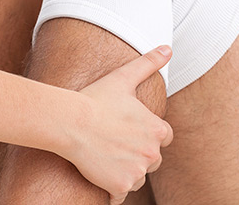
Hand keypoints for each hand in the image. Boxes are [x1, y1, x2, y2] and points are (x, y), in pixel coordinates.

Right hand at [62, 46, 173, 204]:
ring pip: (138, 177)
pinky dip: (112, 188)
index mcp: (157, 129)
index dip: (147, 135)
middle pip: (152, 160)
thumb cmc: (95, 99)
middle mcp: (152, 153)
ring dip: (126, 171)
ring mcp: (137, 172)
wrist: (70, 122)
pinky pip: (122, 194)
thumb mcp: (124, 78)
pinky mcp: (120, 186)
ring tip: (106, 156)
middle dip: (138, 154)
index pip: (163, 138)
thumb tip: (168, 48)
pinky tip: (99, 173)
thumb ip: (149, 63)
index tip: (129, 131)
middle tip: (114, 143)